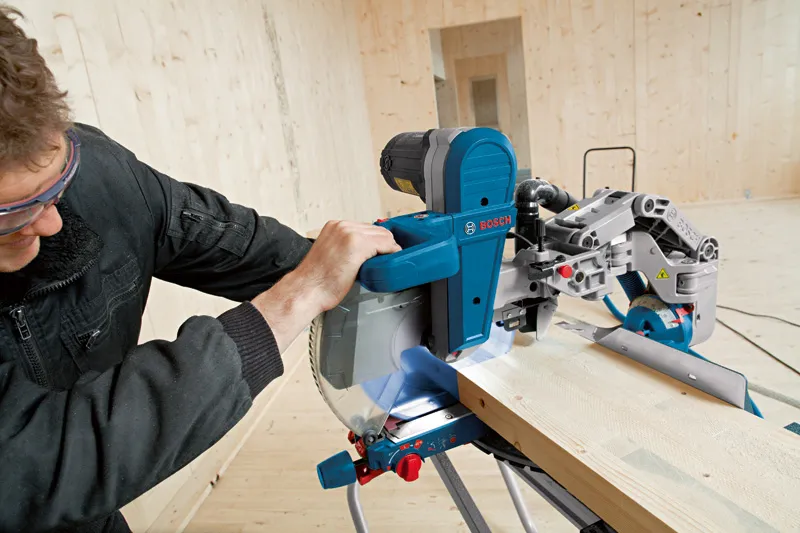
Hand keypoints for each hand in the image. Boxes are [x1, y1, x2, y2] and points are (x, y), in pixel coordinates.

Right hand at [251, 221, 399, 350]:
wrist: (305, 290)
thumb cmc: (316, 279)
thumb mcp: (331, 253)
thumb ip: (347, 247)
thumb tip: (366, 251)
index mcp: (334, 226)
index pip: (367, 228)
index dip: (377, 241)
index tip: (381, 252)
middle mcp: (342, 226)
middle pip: (378, 230)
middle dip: (385, 245)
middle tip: (386, 259)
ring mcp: (350, 234)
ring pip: (384, 236)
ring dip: (388, 249)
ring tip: (385, 263)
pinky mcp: (358, 245)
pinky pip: (385, 245)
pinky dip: (390, 254)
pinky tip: (388, 263)